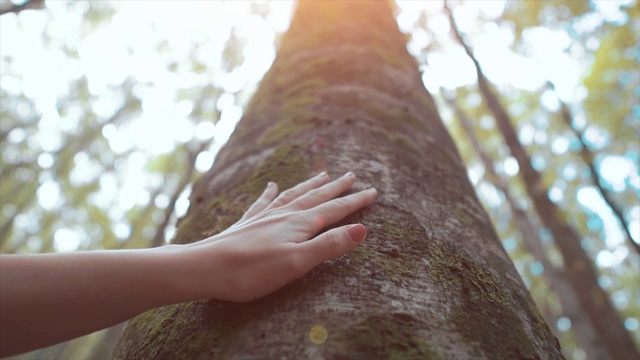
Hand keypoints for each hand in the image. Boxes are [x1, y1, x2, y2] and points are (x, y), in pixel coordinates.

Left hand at [179, 171, 376, 301]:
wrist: (205, 267)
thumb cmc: (252, 271)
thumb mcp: (298, 263)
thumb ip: (329, 246)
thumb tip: (362, 230)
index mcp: (299, 224)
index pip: (334, 210)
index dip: (355, 201)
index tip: (373, 191)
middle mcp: (283, 215)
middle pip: (316, 197)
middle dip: (337, 188)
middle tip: (353, 175)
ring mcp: (264, 217)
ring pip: (293, 195)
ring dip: (310, 185)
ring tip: (323, 174)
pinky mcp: (247, 224)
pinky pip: (264, 201)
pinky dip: (271, 192)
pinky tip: (272, 185)